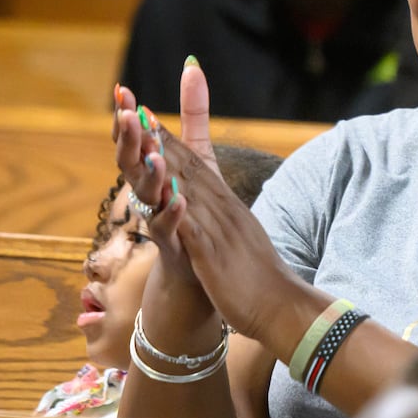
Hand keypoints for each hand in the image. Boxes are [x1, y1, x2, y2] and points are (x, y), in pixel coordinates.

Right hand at [112, 62, 219, 292]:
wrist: (198, 264)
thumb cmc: (192, 204)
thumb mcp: (197, 155)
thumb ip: (193, 115)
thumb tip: (193, 66)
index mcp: (151, 170)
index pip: (134, 139)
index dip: (126, 117)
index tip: (122, 91)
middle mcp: (148, 192)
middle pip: (131, 163)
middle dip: (129, 139)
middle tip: (129, 115)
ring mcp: (158, 219)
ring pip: (147, 194)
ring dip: (151, 174)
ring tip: (157, 155)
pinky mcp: (174, 244)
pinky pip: (168, 229)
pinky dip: (173, 213)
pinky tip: (181, 198)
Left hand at [155, 122, 301, 343]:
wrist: (282, 307)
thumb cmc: (259, 276)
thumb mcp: (240, 236)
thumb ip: (223, 216)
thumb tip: (210, 202)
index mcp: (227, 207)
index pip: (196, 167)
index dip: (170, 140)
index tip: (147, 114)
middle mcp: (224, 212)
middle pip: (188, 170)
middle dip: (160, 140)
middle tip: (135, 110)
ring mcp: (219, 232)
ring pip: (188, 191)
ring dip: (164, 163)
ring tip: (143, 137)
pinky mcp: (214, 257)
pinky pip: (193, 229)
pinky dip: (178, 208)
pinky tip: (164, 192)